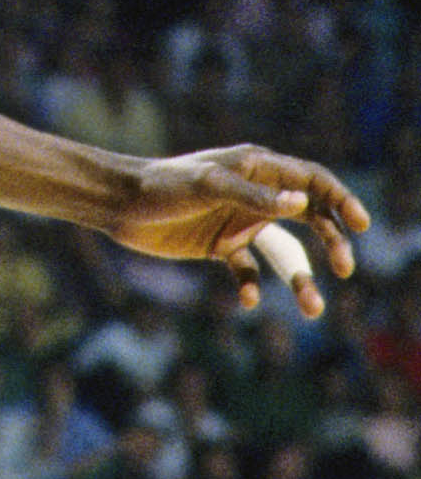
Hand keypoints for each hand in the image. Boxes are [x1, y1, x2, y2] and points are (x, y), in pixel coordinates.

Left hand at [104, 143, 363, 314]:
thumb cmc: (162, 185)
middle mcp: (255, 195)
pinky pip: (248, 269)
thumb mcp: (208, 186)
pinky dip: (253, 284)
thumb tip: (302, 202)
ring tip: (312, 309)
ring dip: (299, 278)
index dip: (340, 199)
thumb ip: (253, 195)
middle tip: (345, 267)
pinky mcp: (219, 246)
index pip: (312, 181)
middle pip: (309, 218)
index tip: (361, 224)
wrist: (118, 203)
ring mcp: (239, 221)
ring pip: (283, 251)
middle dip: (332, 241)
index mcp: (258, 169)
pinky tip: (248, 299)